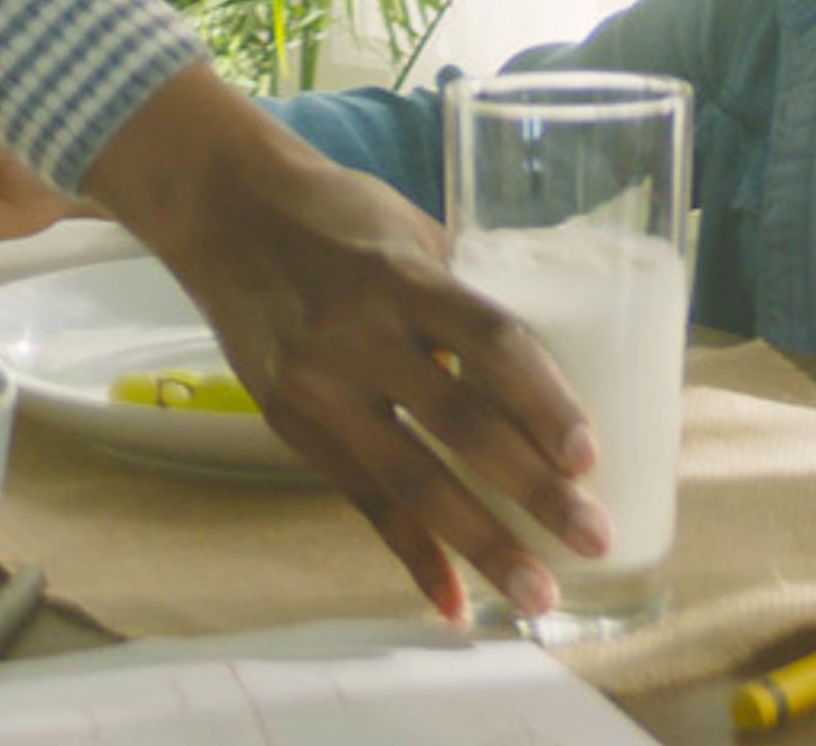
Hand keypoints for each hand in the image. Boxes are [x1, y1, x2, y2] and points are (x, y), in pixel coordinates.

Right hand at [81, 64, 605, 624]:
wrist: (222, 212)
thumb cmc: (335, 213)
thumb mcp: (408, 231)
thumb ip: (464, 294)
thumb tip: (553, 358)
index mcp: (403, 277)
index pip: (489, 341)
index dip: (544, 400)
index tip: (588, 458)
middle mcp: (358, 334)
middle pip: (459, 423)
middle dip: (532, 491)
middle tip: (594, 540)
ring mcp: (317, 385)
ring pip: (410, 480)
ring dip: (481, 544)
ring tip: (537, 596)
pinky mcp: (289, 421)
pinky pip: (362, 500)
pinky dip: (411, 553)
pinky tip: (454, 603)